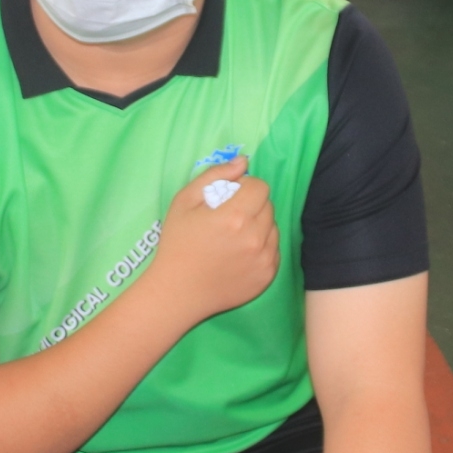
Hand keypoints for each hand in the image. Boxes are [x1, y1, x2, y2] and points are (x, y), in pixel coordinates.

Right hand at [147, 157, 279, 323]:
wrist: (178, 291)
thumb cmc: (177, 244)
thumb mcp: (184, 201)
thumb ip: (214, 176)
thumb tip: (243, 161)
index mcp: (236, 216)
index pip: (260, 187)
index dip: (245, 187)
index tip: (230, 197)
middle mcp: (256, 237)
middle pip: (268, 206)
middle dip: (253, 205)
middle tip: (230, 218)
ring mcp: (264, 259)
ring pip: (273, 228)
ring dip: (259, 226)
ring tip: (235, 237)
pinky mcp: (267, 276)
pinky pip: (274, 250)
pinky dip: (262, 247)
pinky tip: (240, 254)